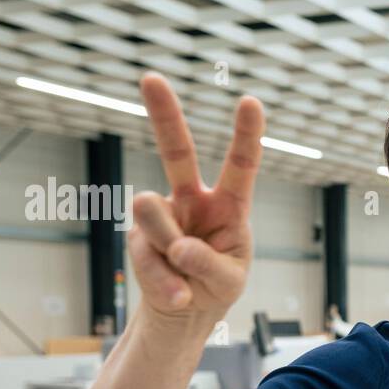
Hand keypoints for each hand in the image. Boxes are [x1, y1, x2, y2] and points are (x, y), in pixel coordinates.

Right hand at [129, 72, 265, 319]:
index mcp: (229, 204)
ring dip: (172, 250)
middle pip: (176, 152)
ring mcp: (160, 215)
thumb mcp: (229, 280)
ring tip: (187, 274)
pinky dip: (165, 283)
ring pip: (151, 212)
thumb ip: (211, 265)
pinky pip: (146, 256)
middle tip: (150, 77)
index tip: (250, 101)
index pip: (241, 165)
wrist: (184, 311)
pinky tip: (178, 293)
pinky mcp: (137, 238)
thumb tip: (179, 248)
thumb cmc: (216, 284)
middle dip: (163, 114)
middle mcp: (192, 200)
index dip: (246, 134)